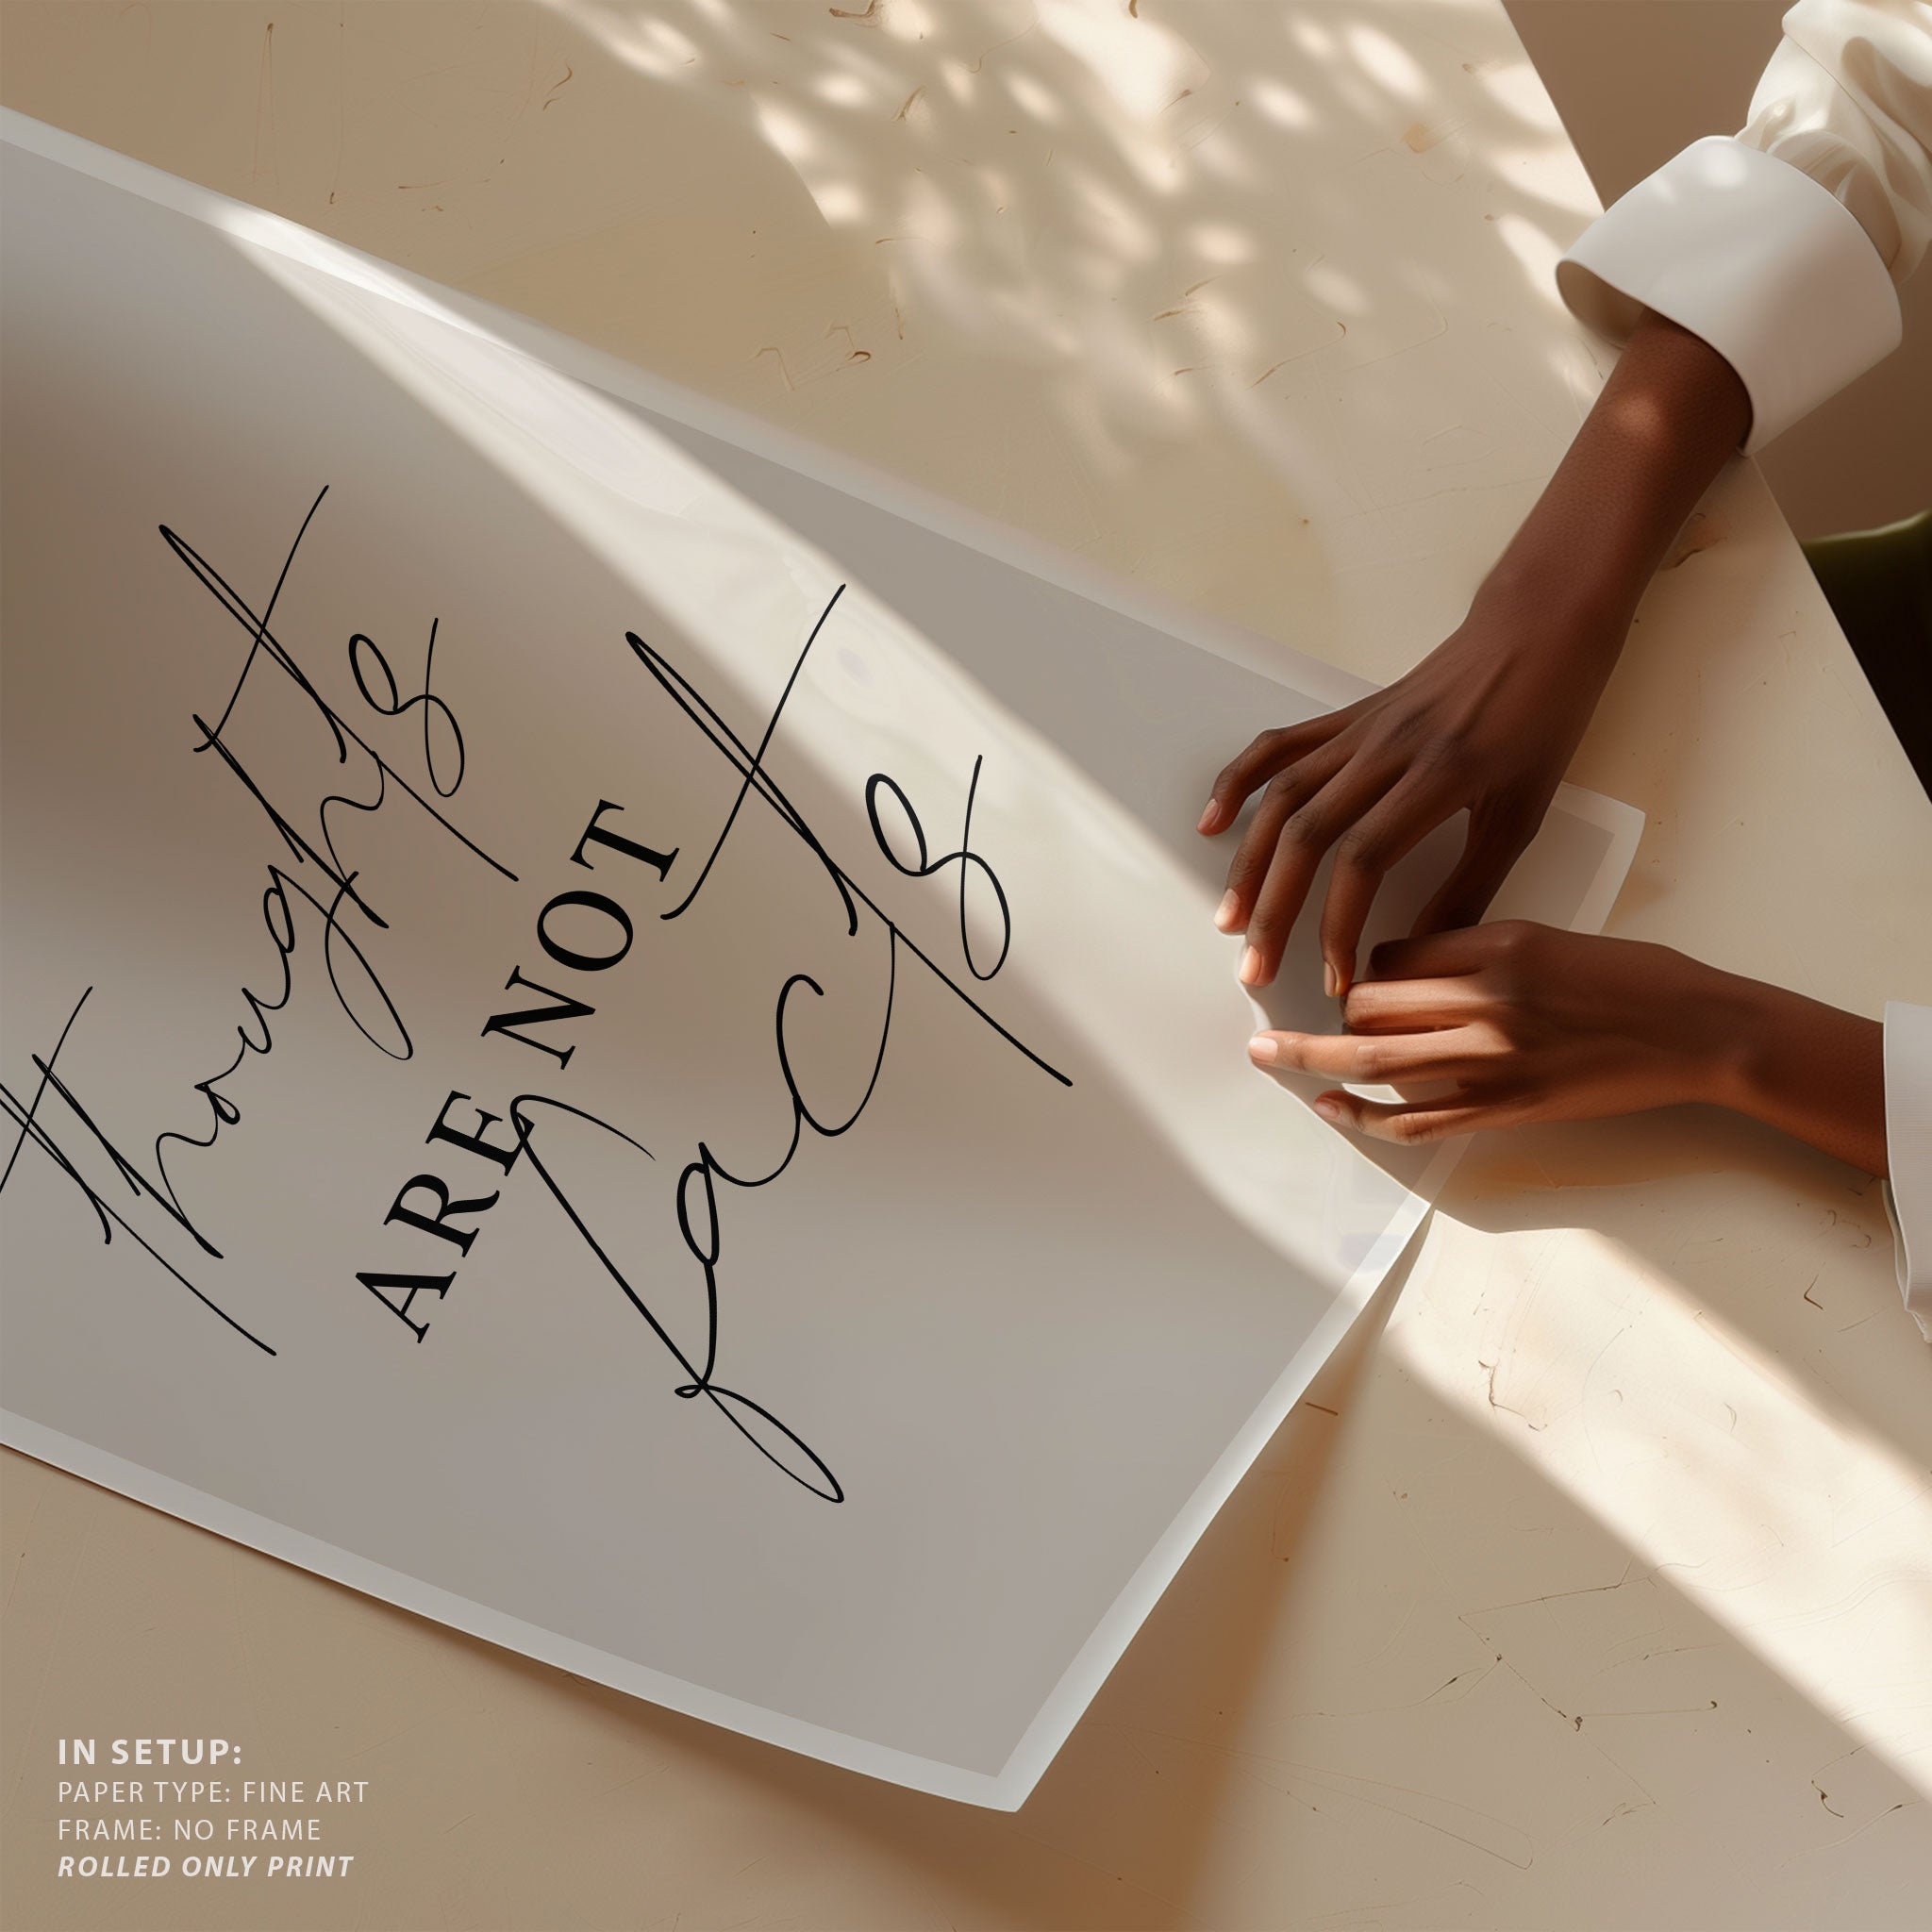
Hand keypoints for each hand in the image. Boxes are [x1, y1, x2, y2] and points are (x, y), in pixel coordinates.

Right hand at [1198, 309, 1751, 995]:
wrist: (1537, 629)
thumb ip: (1471, 884)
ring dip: (1249, 863)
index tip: (1337, 979)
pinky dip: (1240, 782)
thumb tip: (1424, 950)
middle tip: (1256, 967)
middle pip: (1308, 835)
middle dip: (1275, 910)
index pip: (1364, 860)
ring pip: (1283, 797)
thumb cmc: (1542, 719)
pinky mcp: (1347, 717)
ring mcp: (1359, 730)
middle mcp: (1386, 751)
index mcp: (1437, 776)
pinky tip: (1214, 822)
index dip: (1340, 925)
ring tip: (1230, 916)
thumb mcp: (1522, 813)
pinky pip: (1281, 748)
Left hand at [1246, 922, 1887, 1174]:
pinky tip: (1329, 1106)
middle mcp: (1485, 1001)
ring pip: (1375, 1059)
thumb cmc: (1634, 977)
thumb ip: (1476, 948)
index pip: (1393, 951)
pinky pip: (1414, 1119)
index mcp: (1497, 944)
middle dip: (1336, 1010)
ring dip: (1312, 1057)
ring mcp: (1492, 1061)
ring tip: (1266, 1054)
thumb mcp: (1548, 936)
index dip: (1367, 963)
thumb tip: (1404, 965)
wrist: (1698, 1032)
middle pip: (1370, 1002)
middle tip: (1303, 1011)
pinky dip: (1362, 1115)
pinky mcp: (1505, 1109)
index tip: (1361, 972)